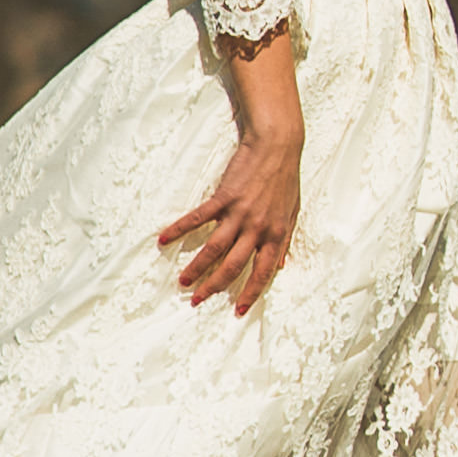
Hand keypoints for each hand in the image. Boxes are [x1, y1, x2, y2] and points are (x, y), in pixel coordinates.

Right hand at [164, 120, 306, 313]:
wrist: (278, 146)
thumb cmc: (285, 179)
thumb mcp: (293, 213)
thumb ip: (284, 241)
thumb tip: (280, 265)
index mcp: (276, 234)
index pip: (262, 272)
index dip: (251, 293)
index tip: (238, 311)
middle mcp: (258, 228)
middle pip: (233, 266)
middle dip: (215, 286)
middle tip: (198, 300)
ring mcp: (240, 213)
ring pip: (215, 248)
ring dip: (197, 267)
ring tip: (182, 281)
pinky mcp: (224, 197)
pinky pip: (199, 218)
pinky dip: (180, 229)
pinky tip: (164, 239)